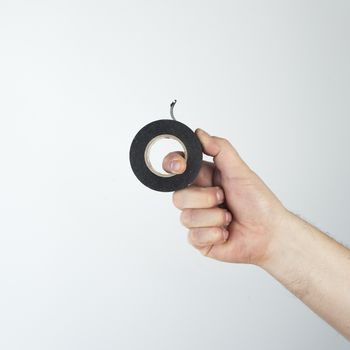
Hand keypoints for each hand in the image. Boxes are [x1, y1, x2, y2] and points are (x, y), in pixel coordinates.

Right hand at [163, 128, 287, 264]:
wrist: (269, 233)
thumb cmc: (258, 202)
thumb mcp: (240, 171)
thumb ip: (220, 149)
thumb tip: (199, 133)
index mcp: (204, 179)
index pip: (177, 169)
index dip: (173, 166)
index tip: (180, 166)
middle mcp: (197, 199)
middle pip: (178, 196)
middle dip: (205, 198)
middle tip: (223, 197)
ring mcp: (197, 220)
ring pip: (186, 217)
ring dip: (214, 218)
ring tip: (229, 218)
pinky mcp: (199, 240)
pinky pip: (194, 236)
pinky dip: (215, 234)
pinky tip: (226, 233)